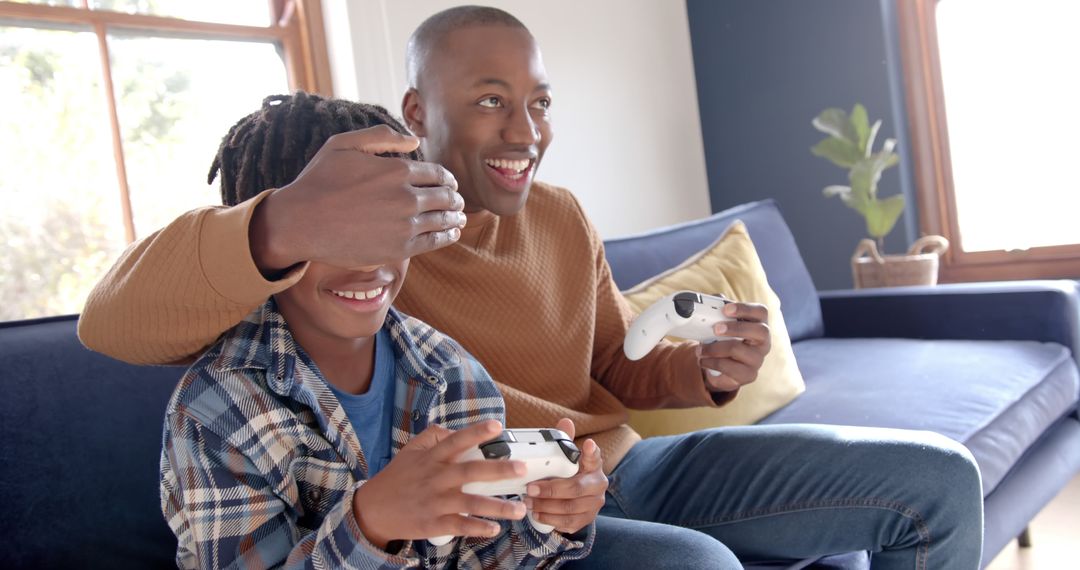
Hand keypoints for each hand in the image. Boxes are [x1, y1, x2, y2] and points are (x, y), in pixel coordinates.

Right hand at [251, 125, 464, 274]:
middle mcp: (406, 196)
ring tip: (459, 217)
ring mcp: (405, 224)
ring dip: (456, 217)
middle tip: (458, 201)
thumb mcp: (344, 144)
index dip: (448, 179)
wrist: (301, 222)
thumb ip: (381, 136)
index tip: (450, 184)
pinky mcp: (399, 248)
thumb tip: (415, 142)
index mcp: (397, 170)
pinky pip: (434, 241)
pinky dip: (448, 236)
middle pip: (446, 196)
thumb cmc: (319, 181)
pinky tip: (452, 233)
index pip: (438, 174)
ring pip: (444, 219)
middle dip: (455, 198)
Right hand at [352, 420, 527, 548]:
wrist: (373, 510)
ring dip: (497, 506)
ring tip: (520, 508)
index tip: (497, 427)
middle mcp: (436, 478)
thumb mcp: (411, 451)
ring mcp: (435, 502)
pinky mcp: (433, 523)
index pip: (456, 441)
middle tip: (522, 469)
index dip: (477, 433)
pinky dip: (477, 527)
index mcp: (432, 458)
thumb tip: (454, 430)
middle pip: (470, 471)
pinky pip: (459, 525)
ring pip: (471, 502)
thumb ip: (433, 437)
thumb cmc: (397, 479)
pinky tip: (494, 529)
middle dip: (498, 470)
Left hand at [523, 418, 605, 534]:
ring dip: (546, 505)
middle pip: (575, 488)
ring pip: (569, 507)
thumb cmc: (570, 475)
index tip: (588, 444)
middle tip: (530, 488)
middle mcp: (598, 485)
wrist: (579, 501)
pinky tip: (537, 513)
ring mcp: (594, 505)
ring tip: (528, 501)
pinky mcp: (586, 520)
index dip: (592, 452)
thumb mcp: (568, 459)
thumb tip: (565, 421)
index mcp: (594, 466)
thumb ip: (565, 441)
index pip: (595, 457)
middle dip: (550, 489)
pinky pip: (568, 522)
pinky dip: (550, 518)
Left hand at [697, 302, 770, 391]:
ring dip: (714, 348)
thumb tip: (708, 302)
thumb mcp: (720, 324)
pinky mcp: (748, 375)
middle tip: (715, 329)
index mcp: (758, 324)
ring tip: (700, 349)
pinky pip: (730, 368)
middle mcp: (763, 342)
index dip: (745, 309)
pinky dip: (712, 362)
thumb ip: (716, 310)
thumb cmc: (723, 340)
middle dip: (735, 328)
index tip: (726, 309)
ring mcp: (757, 360)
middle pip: (760, 331)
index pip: (761, 312)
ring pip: (739, 350)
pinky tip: (703, 360)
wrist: (719, 367)